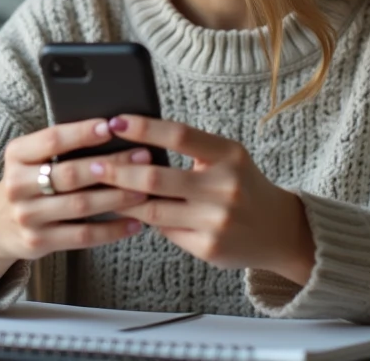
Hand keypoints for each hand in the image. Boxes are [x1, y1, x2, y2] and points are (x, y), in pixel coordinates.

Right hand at [0, 119, 146, 298]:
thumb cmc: (28, 181)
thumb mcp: (30, 158)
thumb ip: (61, 146)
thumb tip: (114, 132)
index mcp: (16, 155)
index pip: (52, 139)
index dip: (82, 133)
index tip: (111, 126)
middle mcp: (17, 185)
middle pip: (71, 174)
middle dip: (111, 165)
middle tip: (143, 157)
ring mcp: (27, 216)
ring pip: (80, 206)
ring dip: (117, 197)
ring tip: (145, 190)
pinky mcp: (38, 242)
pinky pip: (82, 235)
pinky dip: (111, 229)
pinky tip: (134, 223)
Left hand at [98, 115, 315, 286]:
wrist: (279, 230)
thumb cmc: (242, 185)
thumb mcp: (226, 158)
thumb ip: (190, 150)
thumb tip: (134, 142)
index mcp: (229, 154)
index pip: (178, 135)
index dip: (143, 127)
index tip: (114, 122)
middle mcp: (225, 186)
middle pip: (157, 176)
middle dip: (117, 170)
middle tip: (90, 164)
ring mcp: (216, 220)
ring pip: (153, 209)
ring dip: (121, 199)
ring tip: (98, 190)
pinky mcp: (208, 247)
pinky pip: (164, 231)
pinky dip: (142, 221)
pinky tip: (124, 213)